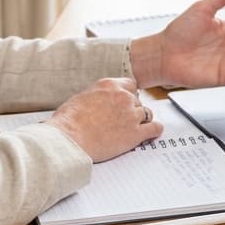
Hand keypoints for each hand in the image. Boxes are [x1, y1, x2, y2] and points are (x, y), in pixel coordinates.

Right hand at [45, 77, 163, 161]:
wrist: (69, 139)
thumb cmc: (69, 121)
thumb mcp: (82, 97)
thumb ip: (98, 96)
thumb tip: (101, 102)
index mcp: (109, 85)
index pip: (130, 85)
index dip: (128, 96)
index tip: (125, 103)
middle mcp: (123, 97)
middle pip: (137, 101)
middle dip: (131, 110)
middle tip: (123, 120)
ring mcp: (131, 115)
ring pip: (147, 114)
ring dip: (141, 121)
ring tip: (135, 128)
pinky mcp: (135, 133)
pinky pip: (155, 129)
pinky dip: (154, 132)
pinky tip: (150, 135)